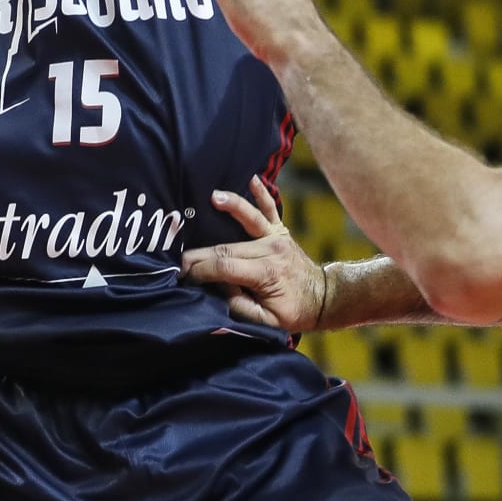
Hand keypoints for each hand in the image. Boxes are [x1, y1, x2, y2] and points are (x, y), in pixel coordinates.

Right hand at [183, 178, 326, 331]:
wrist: (323, 298)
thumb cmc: (293, 312)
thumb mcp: (267, 321)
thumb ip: (240, 307)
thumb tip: (218, 289)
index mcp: (266, 273)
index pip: (224, 267)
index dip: (201, 271)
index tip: (183, 276)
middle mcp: (271, 250)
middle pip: (226, 247)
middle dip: (199, 254)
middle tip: (178, 260)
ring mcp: (277, 237)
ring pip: (247, 219)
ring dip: (229, 207)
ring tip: (213, 198)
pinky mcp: (280, 231)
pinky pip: (269, 209)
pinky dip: (261, 194)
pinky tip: (252, 178)